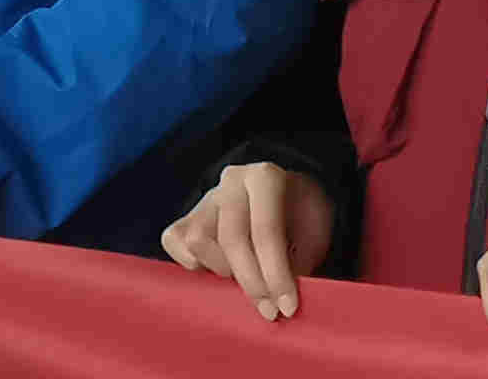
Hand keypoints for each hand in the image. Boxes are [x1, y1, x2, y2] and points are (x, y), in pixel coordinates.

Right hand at [164, 162, 336, 322]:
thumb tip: (279, 302)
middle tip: (270, 310)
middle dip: (252, 282)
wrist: (288, 200)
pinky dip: (191, 263)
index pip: (266, 229)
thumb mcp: (313, 235)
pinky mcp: (188, 215)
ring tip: (246, 280)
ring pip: (198, 240)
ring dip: (222, 270)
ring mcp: (207, 197)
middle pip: (232, 238)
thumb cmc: (301, 219)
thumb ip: (298, 263)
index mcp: (266, 178)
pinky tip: (217, 272)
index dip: (276, 274)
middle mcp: (233, 181)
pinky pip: (174, 240)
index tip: (287, 307)